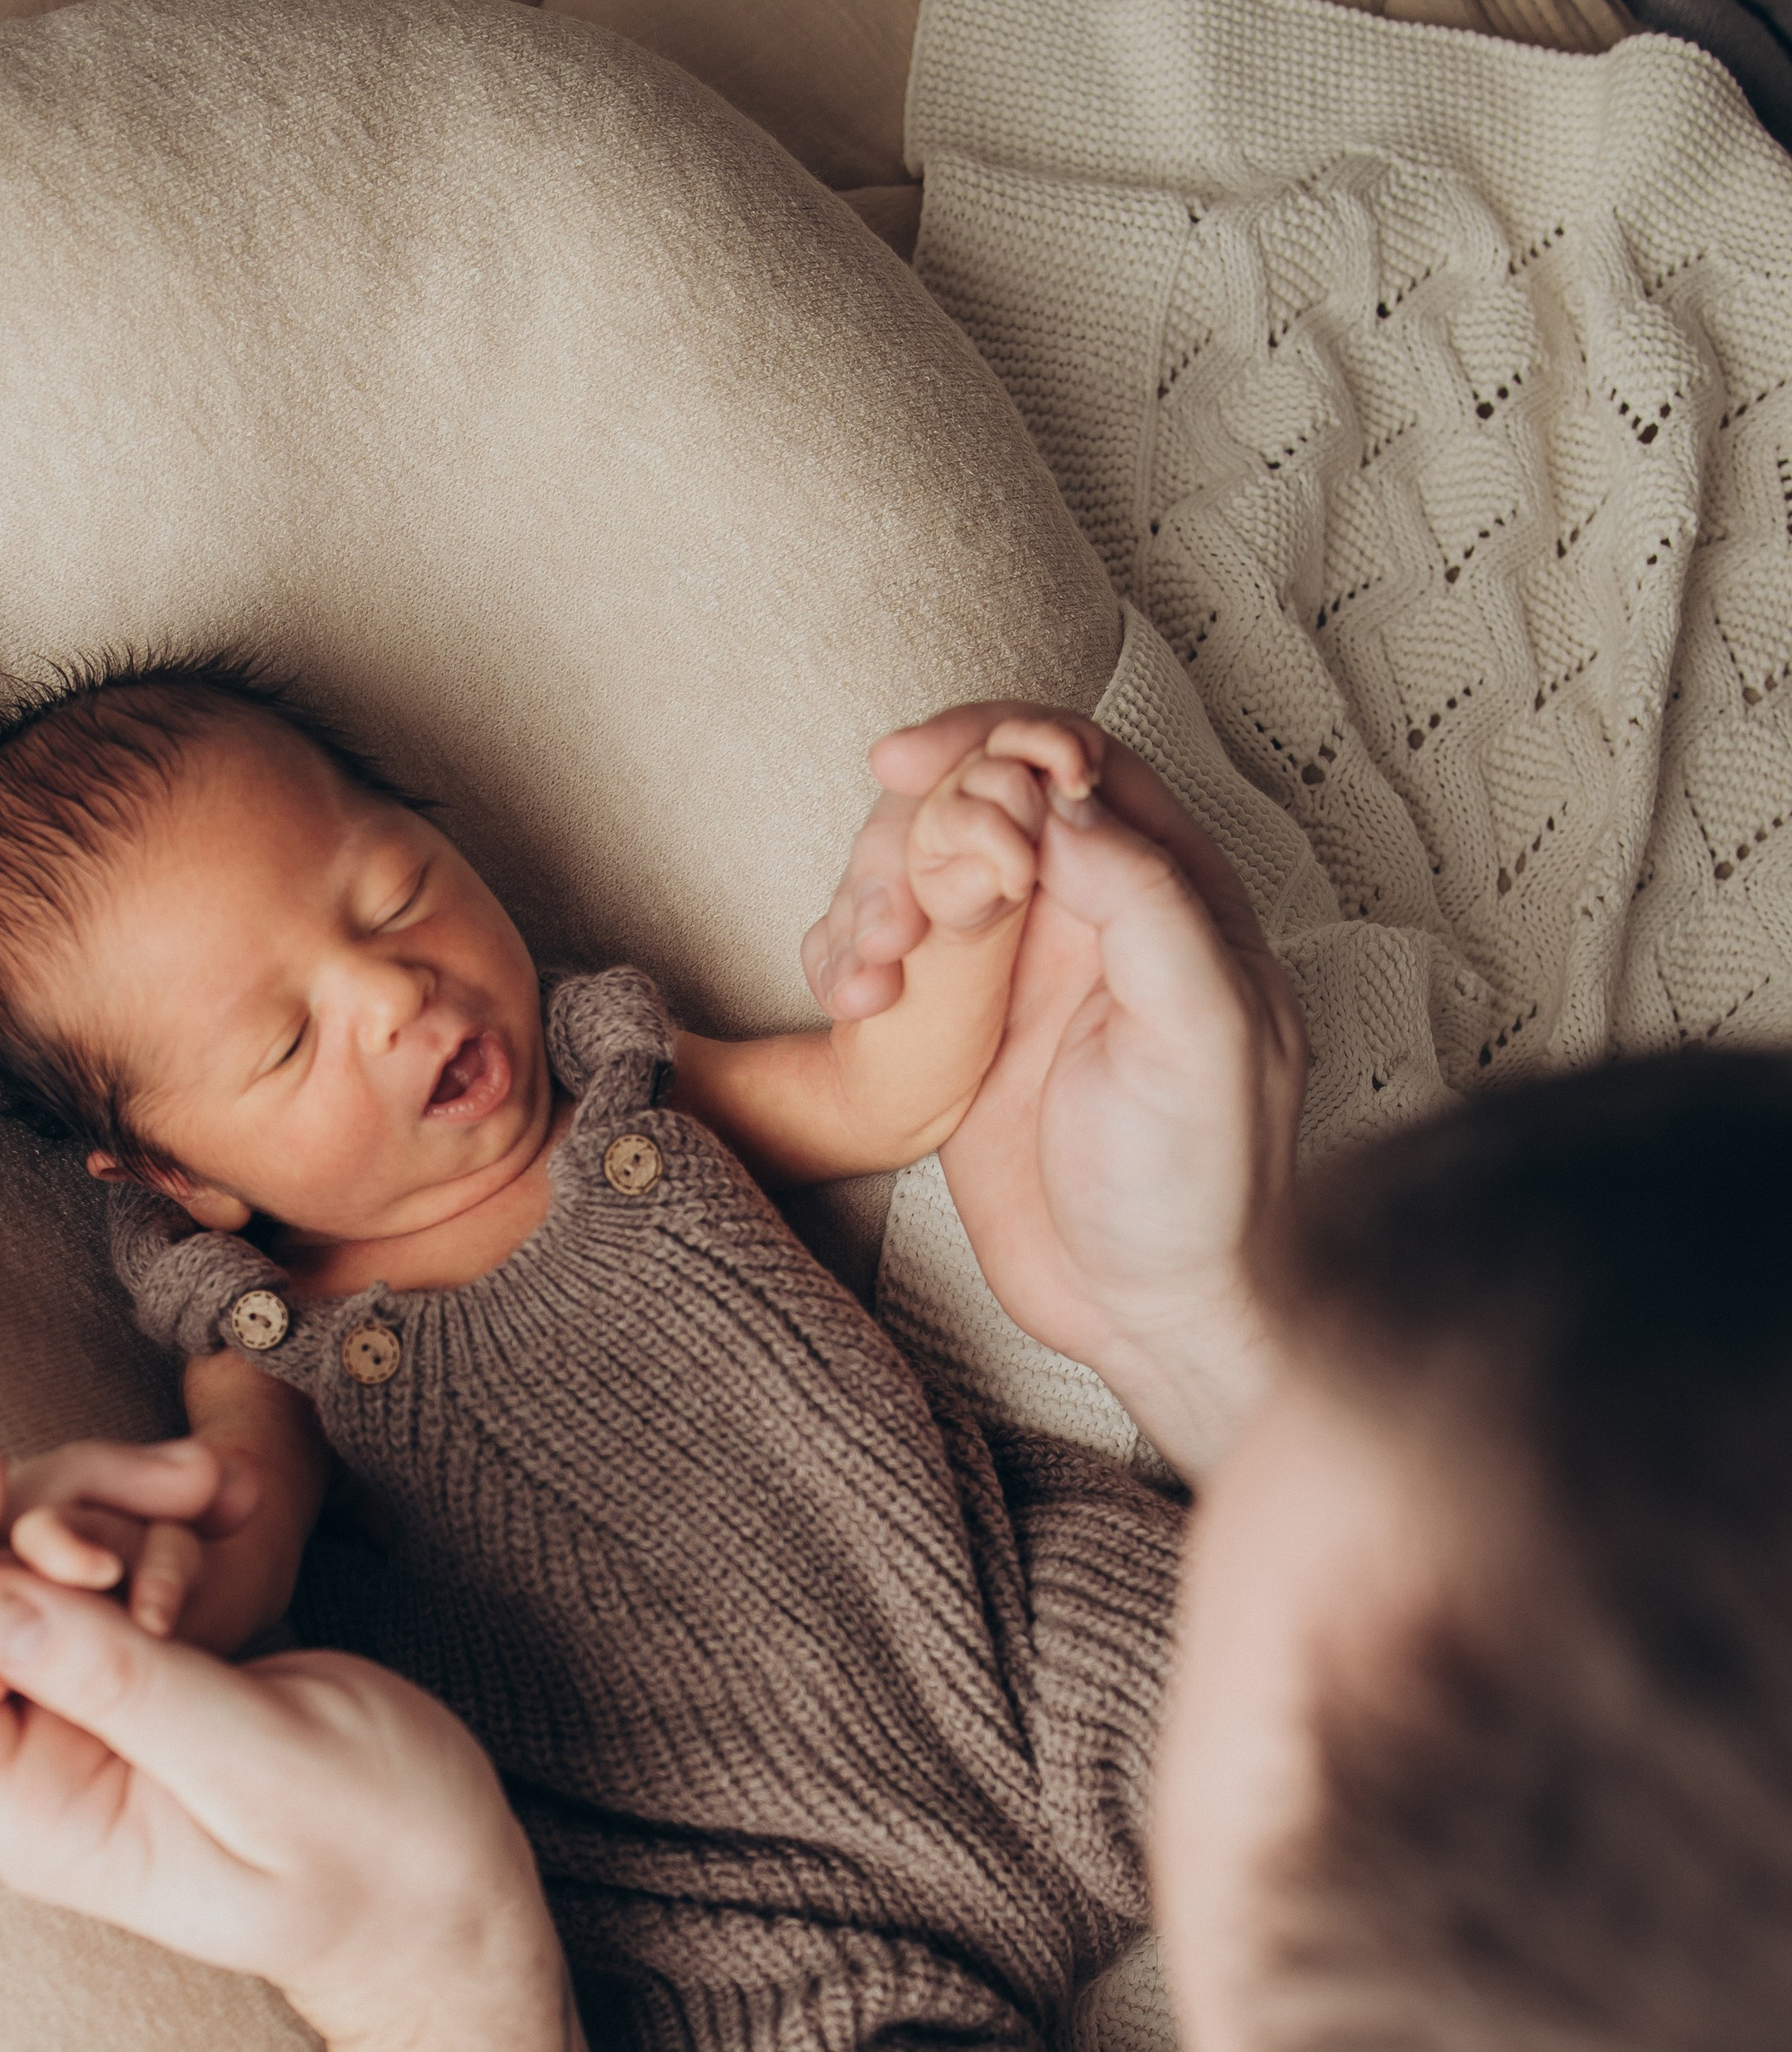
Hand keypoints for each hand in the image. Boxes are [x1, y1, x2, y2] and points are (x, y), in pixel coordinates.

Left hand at [0, 1445, 551, 2040]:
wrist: (453, 1892)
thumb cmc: (380, 1859)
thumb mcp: (262, 1769)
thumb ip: (124, 1688)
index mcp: (38, 1815)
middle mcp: (38, 1763)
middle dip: (47, 1506)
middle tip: (184, 1474)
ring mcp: (87, 1713)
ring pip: (29, 1562)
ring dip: (112, 1501)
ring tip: (223, 1484)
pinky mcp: (140, 1670)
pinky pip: (103, 1566)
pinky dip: (156, 1521)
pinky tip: (233, 1505)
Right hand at [807, 706, 1304, 1479]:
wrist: (1145, 1312)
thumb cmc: (1199, 1187)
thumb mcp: (1201, 1037)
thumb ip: (1149, 904)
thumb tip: (1065, 798)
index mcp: (1169, 897)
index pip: (1080, 762)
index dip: (993, 739)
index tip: (910, 761)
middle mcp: (1093, 920)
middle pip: (982, 804)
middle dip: (914, 826)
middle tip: (887, 902)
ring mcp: (1021, 978)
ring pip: (925, 874)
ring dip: (871, 894)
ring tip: (864, 967)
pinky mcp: (961, 1039)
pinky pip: (893, 959)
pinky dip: (851, 959)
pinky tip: (849, 996)